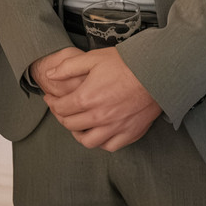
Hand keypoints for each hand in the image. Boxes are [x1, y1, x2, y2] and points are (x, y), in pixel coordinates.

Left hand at [41, 48, 160, 150]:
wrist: (155, 72)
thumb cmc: (124, 63)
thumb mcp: (92, 58)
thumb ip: (68, 68)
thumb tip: (49, 75)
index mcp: (87, 98)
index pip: (60, 108)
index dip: (51, 103)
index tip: (50, 98)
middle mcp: (99, 117)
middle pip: (70, 125)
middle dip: (61, 117)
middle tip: (61, 109)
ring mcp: (115, 127)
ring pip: (88, 141)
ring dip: (78, 134)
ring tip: (77, 125)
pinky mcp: (129, 133)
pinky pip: (109, 146)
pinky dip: (100, 142)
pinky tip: (98, 133)